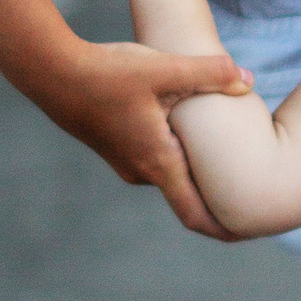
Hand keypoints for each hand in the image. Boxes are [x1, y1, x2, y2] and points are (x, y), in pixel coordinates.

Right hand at [35, 33, 254, 236]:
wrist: (50, 70)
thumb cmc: (107, 72)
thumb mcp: (165, 67)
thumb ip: (211, 72)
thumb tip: (249, 79)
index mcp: (157, 161)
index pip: (195, 211)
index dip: (223, 226)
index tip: (248, 233)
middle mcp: (140, 170)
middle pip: (188, 191)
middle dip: (215, 192)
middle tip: (250, 193)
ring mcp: (123, 160)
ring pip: (170, 169)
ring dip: (193, 166)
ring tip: (225, 159)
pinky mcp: (113, 145)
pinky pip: (154, 155)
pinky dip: (175, 150)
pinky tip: (186, 129)